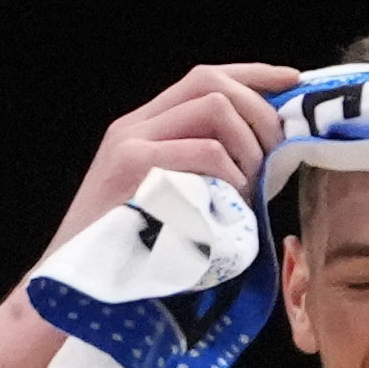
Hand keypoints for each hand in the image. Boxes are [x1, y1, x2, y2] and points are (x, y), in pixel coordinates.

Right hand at [44, 62, 302, 262]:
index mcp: (141, 129)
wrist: (76, 292)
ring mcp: (132, 145)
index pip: (203, 78)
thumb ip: (200, 172)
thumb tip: (267, 158)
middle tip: (277, 152)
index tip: (292, 81)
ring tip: (249, 189)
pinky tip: (231, 205)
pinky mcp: (136, 170)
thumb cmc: (132, 259)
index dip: (254, 75)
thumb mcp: (168, 202)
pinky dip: (232, 176)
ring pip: (215, 109)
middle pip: (211, 81)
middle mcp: (134, 127)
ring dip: (248, 148)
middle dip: (258, 110)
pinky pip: (206, 152)